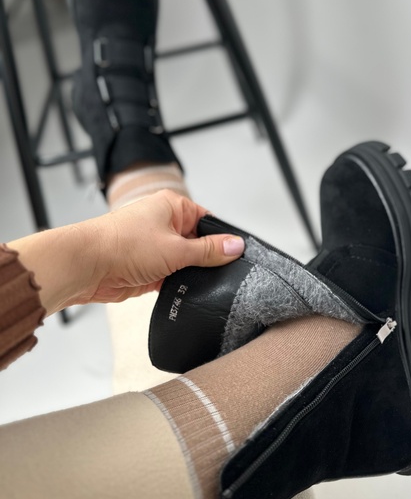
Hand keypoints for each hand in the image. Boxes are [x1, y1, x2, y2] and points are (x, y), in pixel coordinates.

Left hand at [9, 190, 243, 314]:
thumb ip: (209, 251)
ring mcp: (155, 247)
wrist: (86, 266)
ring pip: (186, 262)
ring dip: (190, 274)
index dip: (222, 238)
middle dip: (207, 259)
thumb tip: (236, 246)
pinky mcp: (148, 268)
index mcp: (173, 207)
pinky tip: (184, 291)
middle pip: (198, 243)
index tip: (236, 255)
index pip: (208, 220)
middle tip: (219, 273)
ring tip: (198, 282)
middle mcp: (164, 224)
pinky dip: (178, 284)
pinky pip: (172, 276)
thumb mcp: (177, 249)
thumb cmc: (122, 245)